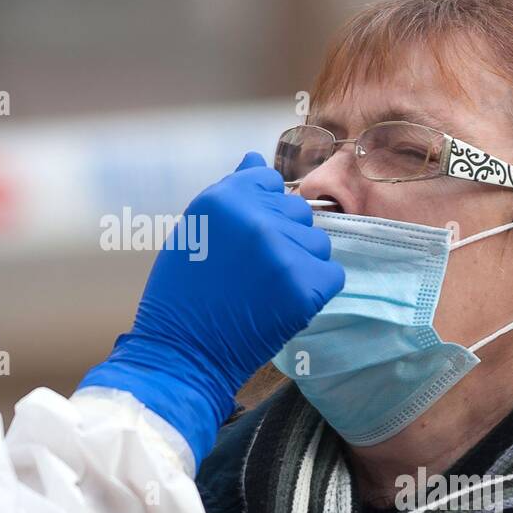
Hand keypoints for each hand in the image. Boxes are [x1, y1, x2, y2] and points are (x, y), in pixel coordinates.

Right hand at [79, 152, 344, 465]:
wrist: (183, 353)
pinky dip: (314, 289)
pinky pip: (331, 274)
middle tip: (253, 270)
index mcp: (224, 199)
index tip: (247, 238)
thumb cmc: (181, 295)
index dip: (261, 208)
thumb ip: (230, 194)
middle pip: (297, 210)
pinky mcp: (305, 286)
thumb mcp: (195, 231)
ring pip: (317, 241)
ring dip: (300, 261)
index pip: (269, 181)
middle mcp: (256, 219)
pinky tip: (285, 302)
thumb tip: (256, 159)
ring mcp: (284, 252)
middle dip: (282, 234)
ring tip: (267, 288)